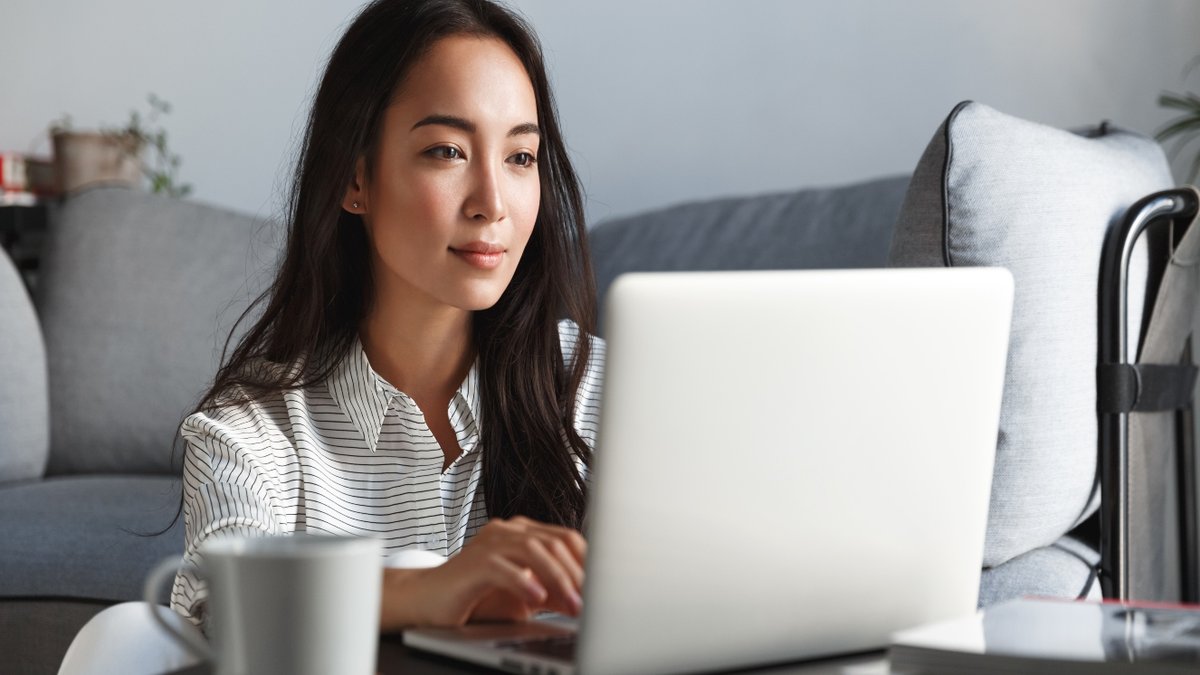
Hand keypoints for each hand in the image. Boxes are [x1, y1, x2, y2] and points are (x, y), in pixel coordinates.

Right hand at [379, 516, 585, 628]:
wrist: (427, 600)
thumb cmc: (475, 596)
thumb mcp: (524, 595)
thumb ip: (553, 592)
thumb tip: (586, 599)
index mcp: (523, 533)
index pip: (566, 538)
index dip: (588, 562)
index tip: (604, 588)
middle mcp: (508, 531)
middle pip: (555, 542)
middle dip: (578, 573)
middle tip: (591, 602)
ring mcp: (490, 543)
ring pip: (534, 550)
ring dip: (559, 579)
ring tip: (573, 605)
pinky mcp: (473, 562)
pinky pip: (504, 567)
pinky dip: (524, 582)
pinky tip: (537, 600)